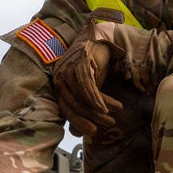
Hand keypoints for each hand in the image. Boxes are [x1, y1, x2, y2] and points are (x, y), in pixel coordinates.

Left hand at [52, 18, 122, 137]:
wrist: (97, 40)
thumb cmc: (91, 66)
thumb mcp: (87, 89)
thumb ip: (82, 107)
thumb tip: (78, 133)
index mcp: (58, 86)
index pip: (65, 109)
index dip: (79, 122)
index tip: (93, 132)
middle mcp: (59, 78)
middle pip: (74, 105)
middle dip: (91, 118)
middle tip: (107, 125)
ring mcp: (68, 70)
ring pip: (82, 97)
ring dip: (99, 109)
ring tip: (114, 114)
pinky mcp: (79, 63)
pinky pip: (88, 87)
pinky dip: (98, 99)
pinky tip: (108, 107)